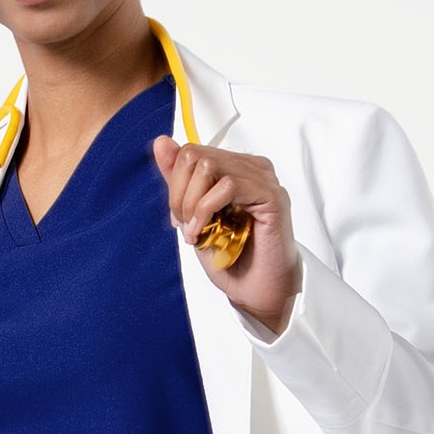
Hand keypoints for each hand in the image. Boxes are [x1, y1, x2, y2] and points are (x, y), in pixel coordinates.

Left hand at [152, 135, 302, 334]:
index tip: (179, 218)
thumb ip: (178, 178)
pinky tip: (205, 231)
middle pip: (195, 155)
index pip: (190, 151)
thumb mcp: (192, 213)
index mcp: (234, 167)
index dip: (175, 185)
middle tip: (186, 226)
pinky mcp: (272, 196)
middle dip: (179, 194)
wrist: (256, 291)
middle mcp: (251, 168)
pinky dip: (207, 209)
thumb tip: (161, 142)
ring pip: (209, 167)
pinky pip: (228, 186)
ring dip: (192, 204)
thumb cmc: (231, 256)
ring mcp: (264, 180)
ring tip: (197, 231)